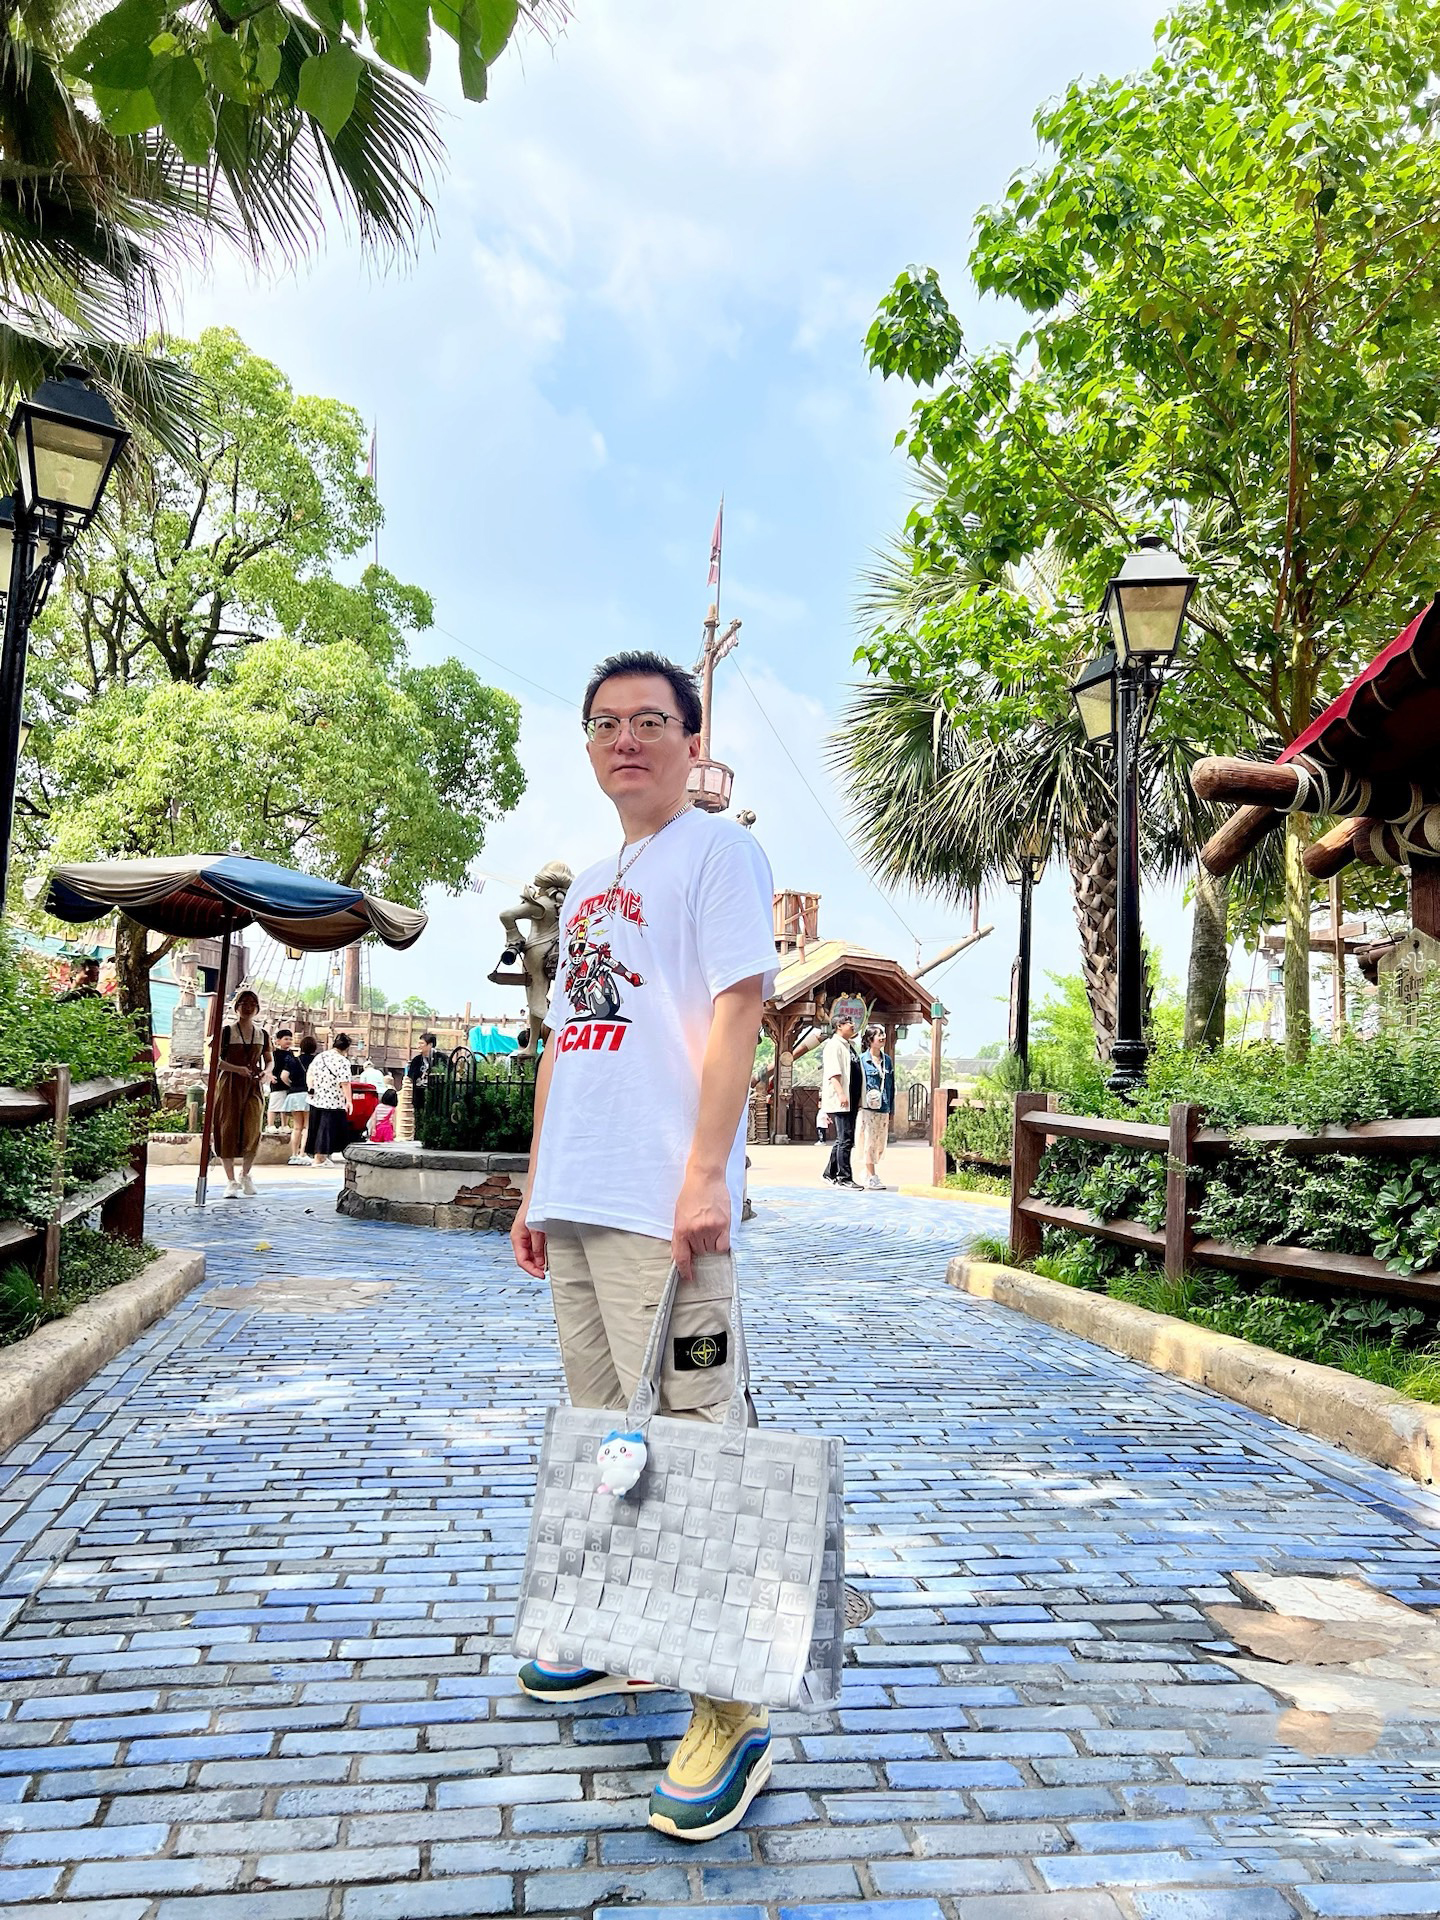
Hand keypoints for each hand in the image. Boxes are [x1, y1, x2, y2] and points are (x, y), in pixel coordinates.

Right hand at [511, 1211, 546, 1277]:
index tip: (542, 1276)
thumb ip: (538, 1246)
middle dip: (535, 1267)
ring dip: (538, 1260)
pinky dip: (540, 1252)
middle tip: (547, 1272)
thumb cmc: (535, 1206)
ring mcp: (525, 1235)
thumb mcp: (537, 1229)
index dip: (532, 1270)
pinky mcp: (531, 1231)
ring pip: (529, 1253)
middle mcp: (519, 1237)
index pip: (522, 1260)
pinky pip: (534, 1246)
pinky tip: (547, 1254)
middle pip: (525, 1258)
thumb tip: (540, 1263)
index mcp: (517, 1237)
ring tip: (548, 1265)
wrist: (538, 1192)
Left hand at [673, 1167, 729, 1282]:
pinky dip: (722, 1243)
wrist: (705, 1177)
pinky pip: (723, 1245)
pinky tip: (720, 1233)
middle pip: (699, 1252)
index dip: (685, 1270)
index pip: (682, 1257)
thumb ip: (682, 1234)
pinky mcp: (723, 1225)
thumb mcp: (680, 1214)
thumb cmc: (692, 1193)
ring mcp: (710, 1228)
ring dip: (711, 1243)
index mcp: (681, 1229)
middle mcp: (695, 1231)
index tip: (689, 1276)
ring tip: (710, 1225)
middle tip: (702, 1232)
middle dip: (700, 1246)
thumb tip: (686, 1251)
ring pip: (711, 1249)